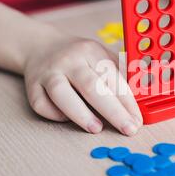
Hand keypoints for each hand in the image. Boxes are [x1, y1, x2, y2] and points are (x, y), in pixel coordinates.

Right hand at [23, 37, 142, 135]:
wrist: (41, 46)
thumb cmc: (80, 57)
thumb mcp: (101, 56)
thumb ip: (119, 75)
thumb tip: (143, 98)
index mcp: (91, 51)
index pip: (113, 77)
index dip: (128, 101)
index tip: (137, 120)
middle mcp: (69, 60)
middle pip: (91, 86)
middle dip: (113, 111)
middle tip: (128, 129)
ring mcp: (48, 72)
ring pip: (61, 94)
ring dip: (80, 114)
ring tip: (96, 129)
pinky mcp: (31, 85)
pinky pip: (41, 104)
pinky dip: (54, 115)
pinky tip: (68, 119)